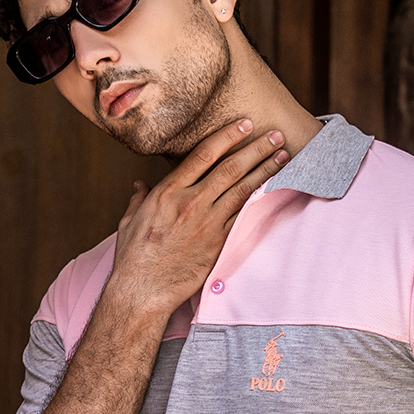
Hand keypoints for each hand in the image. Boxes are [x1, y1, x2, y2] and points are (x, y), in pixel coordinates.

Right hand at [106, 119, 288, 320]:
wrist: (143, 290)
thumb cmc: (133, 256)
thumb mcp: (129, 220)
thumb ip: (139, 198)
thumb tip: (140, 185)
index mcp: (168, 191)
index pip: (204, 153)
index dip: (228, 135)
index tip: (244, 124)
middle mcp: (191, 202)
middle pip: (231, 167)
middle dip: (256, 148)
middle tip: (276, 134)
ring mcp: (207, 223)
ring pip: (242, 189)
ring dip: (266, 170)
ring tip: (283, 155)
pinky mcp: (218, 243)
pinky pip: (243, 216)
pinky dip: (259, 200)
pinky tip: (273, 188)